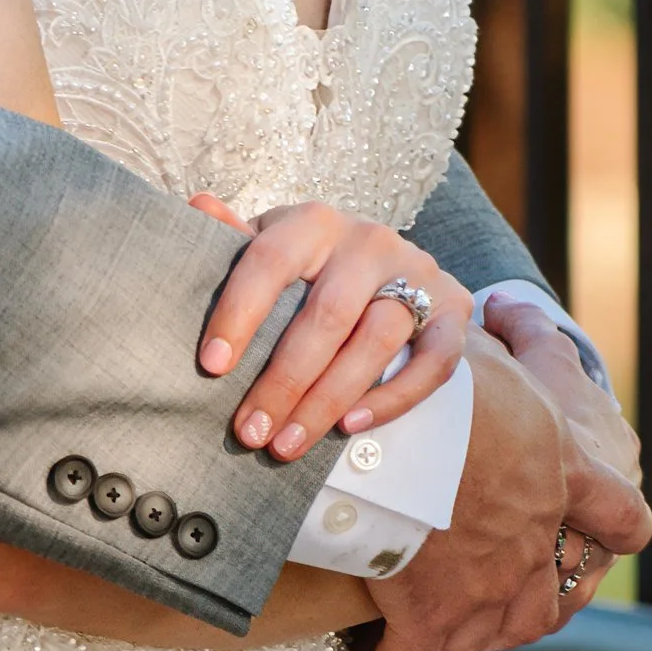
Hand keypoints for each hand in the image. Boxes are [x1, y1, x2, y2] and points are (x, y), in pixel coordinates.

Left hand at [190, 195, 473, 461]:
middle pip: (326, 315)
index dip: (238, 312)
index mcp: (315, 222)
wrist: (394, 269)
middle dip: (283, 380)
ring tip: (286, 445)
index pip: (271, 260)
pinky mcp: (453, 308)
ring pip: (376, 342)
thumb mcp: (274, 247)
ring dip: (328, 401)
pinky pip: (433, 362)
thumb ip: (235, 238)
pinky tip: (349, 428)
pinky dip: (392, 398)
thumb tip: (198, 205)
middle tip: (248, 431)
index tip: (211, 365)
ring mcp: (417, 272)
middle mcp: (369, 241)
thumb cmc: (313, 266)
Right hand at [362, 332, 651, 650]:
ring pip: (495, 634)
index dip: (613, 521)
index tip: (608, 534)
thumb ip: (509, 345)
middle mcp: (538, 544)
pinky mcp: (434, 623)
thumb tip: (499, 312)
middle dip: (533, 604)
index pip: (622, 513)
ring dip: (467, 647)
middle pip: (557, 598)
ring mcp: (490, 591)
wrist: (415, 441)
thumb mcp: (495, 350)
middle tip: (507, 611)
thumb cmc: (456, 382)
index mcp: (564, 475)